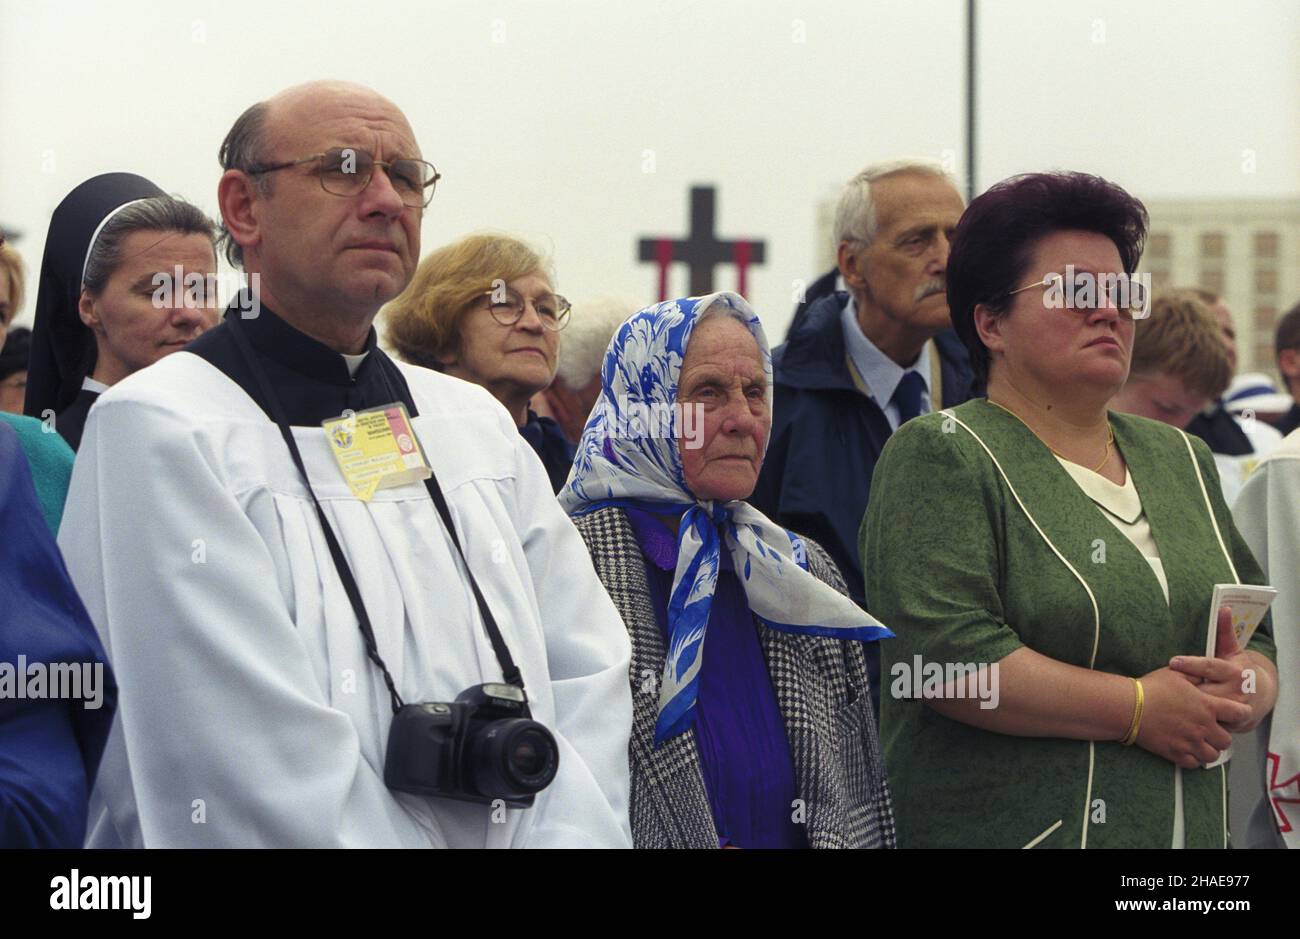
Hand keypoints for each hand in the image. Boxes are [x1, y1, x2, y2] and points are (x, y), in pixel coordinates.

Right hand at [1133, 664, 1248, 768]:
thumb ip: (1197, 675)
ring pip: (1212, 755)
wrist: (1128, 706)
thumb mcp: (1177, 674)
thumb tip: (1208, 675)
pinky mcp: (1175, 753)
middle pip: (1227, 740)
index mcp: (1207, 706)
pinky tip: (1186, 750)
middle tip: (1211, 730)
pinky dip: (1193, 759)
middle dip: (1221, 736)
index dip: (1243, 713)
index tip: (1239, 713)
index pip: (1239, 713)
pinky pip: (1193, 764)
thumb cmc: (1151, 687)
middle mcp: (1202, 727)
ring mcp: (1189, 742)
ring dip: (1208, 749)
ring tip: (1199, 743)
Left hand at [1168, 606, 1275, 733]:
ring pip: (1205, 711)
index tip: (1173, 662)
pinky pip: (1207, 724)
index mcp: (1234, 671)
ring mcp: (1232, 711)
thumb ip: (1224, 631)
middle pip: (1203, 691)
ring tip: (1164, 702)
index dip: (1191, 664)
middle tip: (1161, 685)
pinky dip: (1191, 721)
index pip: (1210, 666)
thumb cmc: (1236, 669)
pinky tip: (1171, 717)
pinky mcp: (1229, 725)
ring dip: (1185, 708)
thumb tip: (1223, 607)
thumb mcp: (1232, 650)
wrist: (1257, 696)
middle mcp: (1235, 692)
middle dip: (1184, 689)